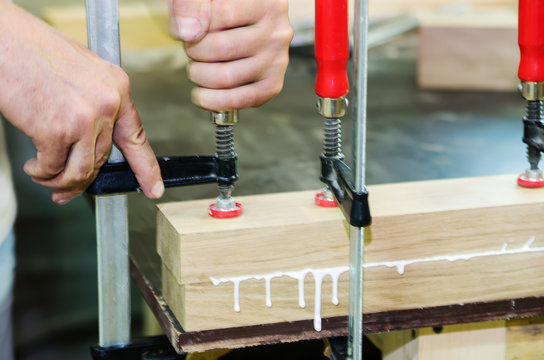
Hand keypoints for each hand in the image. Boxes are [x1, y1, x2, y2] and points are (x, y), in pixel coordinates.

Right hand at [0, 2, 163, 203]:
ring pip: (82, 171)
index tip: (153, 189)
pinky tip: (33, 166)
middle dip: (82, 179)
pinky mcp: (57, 131)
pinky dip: (41, 173)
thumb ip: (95, 104)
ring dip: (61, 182)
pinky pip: (54, 168)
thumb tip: (91, 142)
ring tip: (44, 176)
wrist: (4, 40)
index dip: (146, 169)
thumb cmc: (35, 52)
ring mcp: (85, 118)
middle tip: (65, 190)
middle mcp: (107, 104)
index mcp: (117, 87)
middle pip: (103, 158)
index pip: (136, 137)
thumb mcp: (83, 73)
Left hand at [169, 0, 292, 110]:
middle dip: (193, 52)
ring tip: (198, 67)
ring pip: (226, 78)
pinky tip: (204, 92)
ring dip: (199, 76)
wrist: (242, 19)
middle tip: (192, 48)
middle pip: (220, 49)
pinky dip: (213, 101)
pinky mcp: (272, 84)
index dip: (194, 24)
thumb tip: (189, 34)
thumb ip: (191, 3)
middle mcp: (278, 32)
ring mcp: (277, 61)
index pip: (220, 16)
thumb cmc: (222, 8)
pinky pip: (239, 100)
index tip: (191, 26)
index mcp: (266, 3)